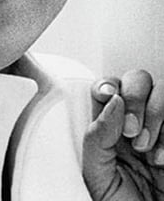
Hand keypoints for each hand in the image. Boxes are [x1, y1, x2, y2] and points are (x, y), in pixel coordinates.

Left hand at [83, 70, 163, 199]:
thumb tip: (113, 100)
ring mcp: (162, 129)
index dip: (107, 85)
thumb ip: (97, 137)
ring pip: (162, 90)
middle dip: (135, 98)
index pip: (108, 86)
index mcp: (110, 125)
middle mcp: (137, 120)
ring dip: (155, 113)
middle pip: (138, 79)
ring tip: (147, 148)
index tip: (109, 97)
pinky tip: (162, 160)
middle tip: (131, 132)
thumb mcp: (97, 175)